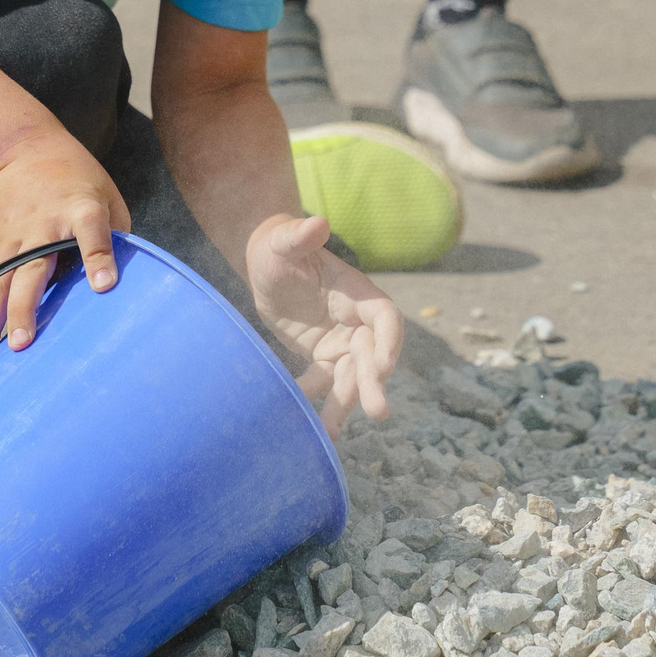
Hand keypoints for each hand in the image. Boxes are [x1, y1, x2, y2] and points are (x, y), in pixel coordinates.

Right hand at [0, 138, 129, 365]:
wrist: (24, 151)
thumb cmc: (80, 182)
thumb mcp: (108, 199)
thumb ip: (115, 239)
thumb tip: (122, 291)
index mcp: (82, 209)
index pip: (92, 232)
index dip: (98, 257)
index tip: (104, 285)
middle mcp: (44, 225)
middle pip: (34, 268)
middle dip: (26, 306)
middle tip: (23, 343)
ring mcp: (17, 237)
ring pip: (1, 281)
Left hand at [247, 213, 401, 433]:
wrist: (266, 264)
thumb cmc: (278, 246)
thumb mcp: (283, 241)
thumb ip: (300, 236)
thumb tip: (318, 223)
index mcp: (357, 293)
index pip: (385, 318)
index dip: (389, 341)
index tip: (383, 366)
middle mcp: (355, 321)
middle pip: (372, 355)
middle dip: (374, 383)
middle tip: (378, 412)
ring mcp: (341, 341)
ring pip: (350, 377)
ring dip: (346, 404)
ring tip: (334, 433)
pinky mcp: (322, 356)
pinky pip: (322, 382)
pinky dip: (314, 400)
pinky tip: (304, 423)